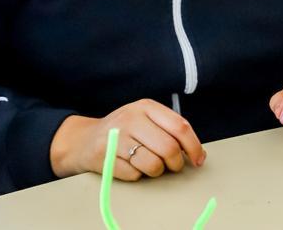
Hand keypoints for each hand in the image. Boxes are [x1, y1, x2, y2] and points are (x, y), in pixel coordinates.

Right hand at [50, 99, 204, 179]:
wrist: (83, 140)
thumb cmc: (123, 130)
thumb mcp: (145, 119)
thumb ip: (169, 129)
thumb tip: (198, 152)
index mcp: (146, 106)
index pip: (180, 126)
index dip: (194, 146)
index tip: (199, 159)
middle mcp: (131, 118)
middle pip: (169, 148)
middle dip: (175, 163)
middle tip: (173, 166)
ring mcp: (116, 137)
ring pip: (153, 165)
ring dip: (156, 171)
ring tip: (149, 164)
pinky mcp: (105, 157)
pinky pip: (134, 175)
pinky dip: (137, 175)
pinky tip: (129, 165)